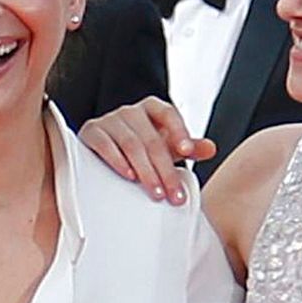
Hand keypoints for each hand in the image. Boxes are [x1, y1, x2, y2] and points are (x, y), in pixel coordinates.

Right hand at [77, 97, 213, 204]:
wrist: (103, 151)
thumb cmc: (139, 148)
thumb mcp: (166, 147)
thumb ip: (189, 147)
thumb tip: (211, 148)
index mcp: (152, 108)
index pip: (169, 114)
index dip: (179, 131)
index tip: (187, 152)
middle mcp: (131, 111)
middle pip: (151, 139)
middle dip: (165, 169)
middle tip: (174, 194)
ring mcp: (109, 120)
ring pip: (131, 144)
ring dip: (145, 171)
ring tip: (156, 192)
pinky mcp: (91, 132)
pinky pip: (105, 145)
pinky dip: (117, 161)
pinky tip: (129, 176)